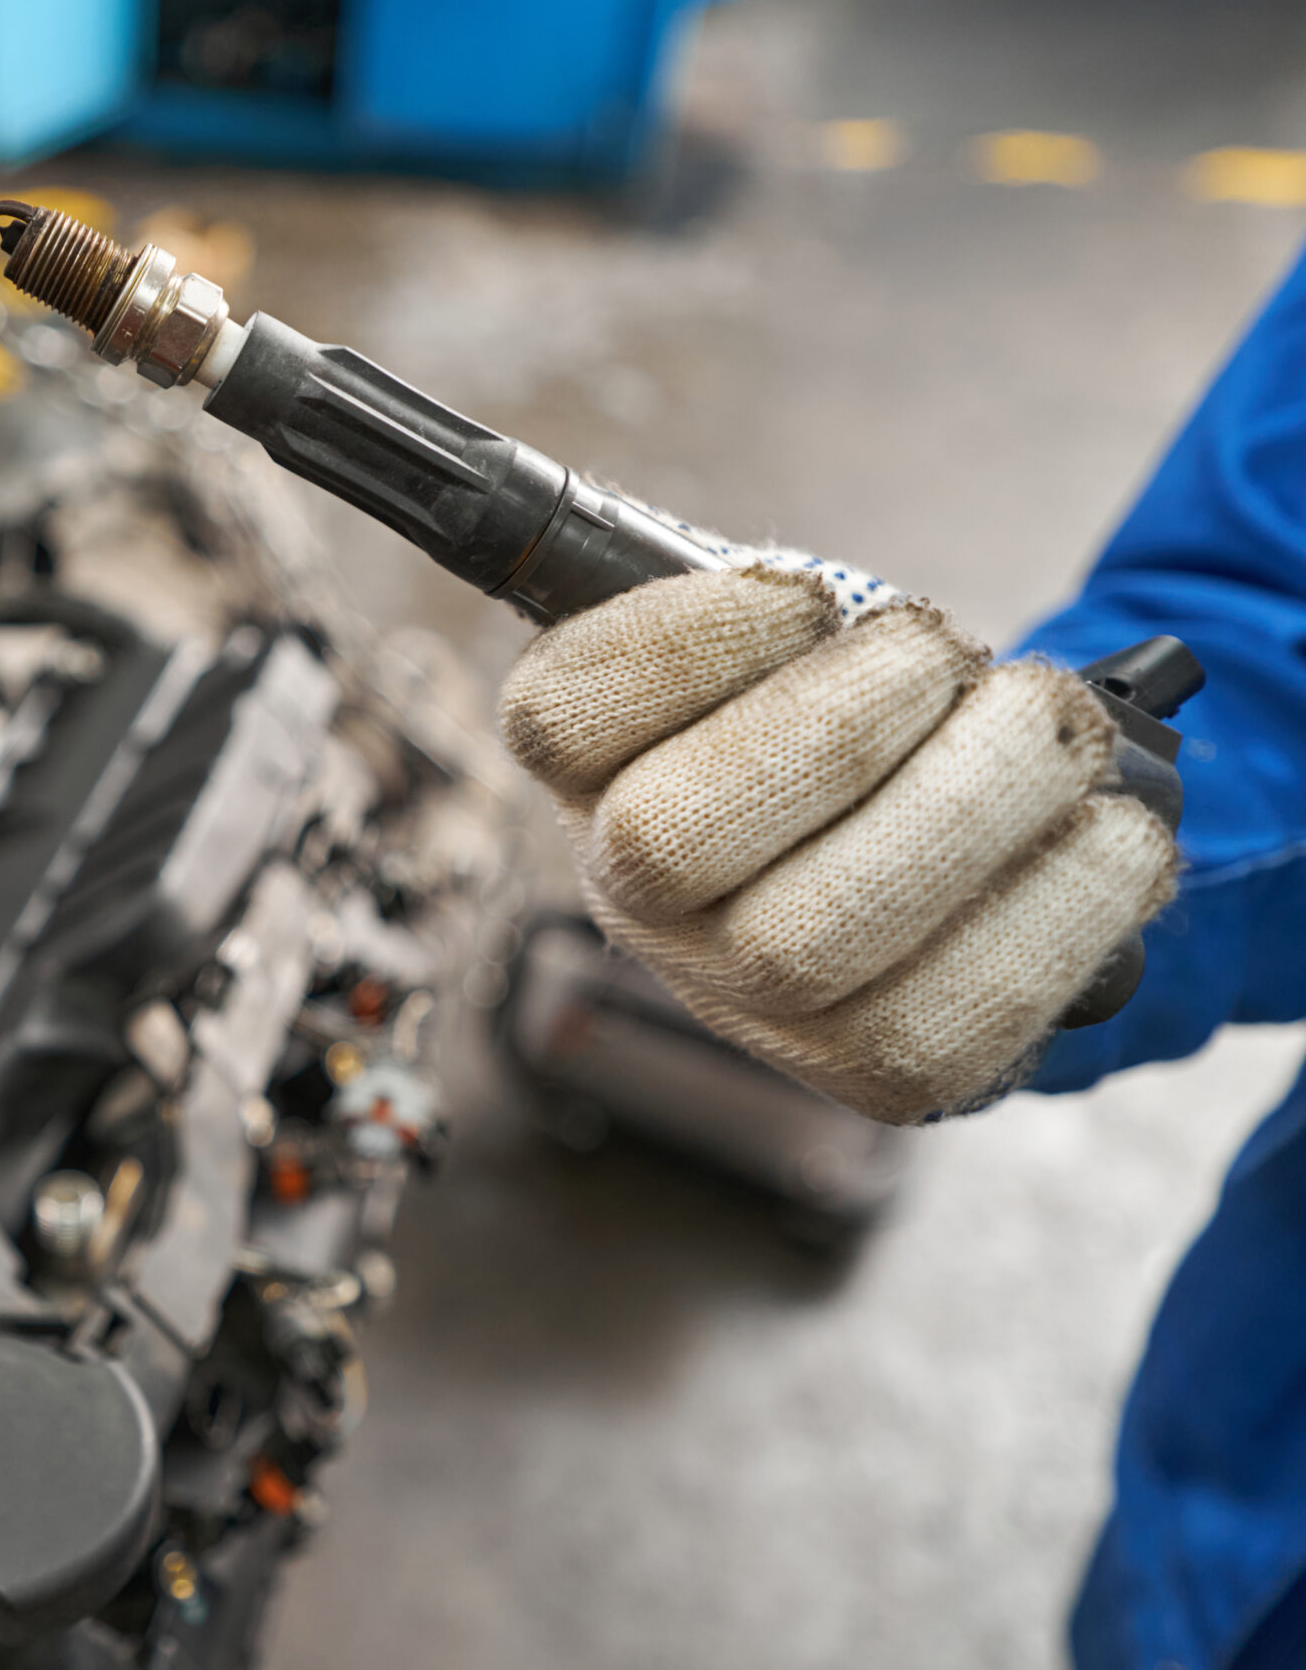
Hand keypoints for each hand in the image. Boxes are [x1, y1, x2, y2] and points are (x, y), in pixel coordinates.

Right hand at [498, 557, 1178, 1122]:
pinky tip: (1111, 836)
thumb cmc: (866, 714)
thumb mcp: (800, 636)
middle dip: (838, 725)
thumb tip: (833, 603)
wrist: (959, 853)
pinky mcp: (863, 1074)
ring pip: (807, 942)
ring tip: (1056, 730)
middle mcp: (634, 899)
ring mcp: (736, 1001)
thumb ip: (784, 608)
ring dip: (967, 808)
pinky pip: (945, 1021)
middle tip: (951, 653)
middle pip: (668, 841)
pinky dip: (1059, 910)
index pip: (559, 715)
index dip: (685, 646)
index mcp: (593, 769)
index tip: (813, 595)